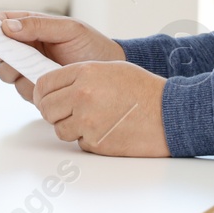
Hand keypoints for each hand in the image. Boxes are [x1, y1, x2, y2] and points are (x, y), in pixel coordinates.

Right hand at [0, 10, 123, 101]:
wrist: (110, 70)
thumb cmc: (91, 45)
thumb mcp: (68, 28)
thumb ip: (38, 25)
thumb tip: (7, 25)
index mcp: (31, 27)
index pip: (2, 23)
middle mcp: (26, 48)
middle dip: (2, 53)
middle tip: (12, 53)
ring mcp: (30, 69)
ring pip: (6, 73)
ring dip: (16, 72)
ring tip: (37, 68)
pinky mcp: (37, 89)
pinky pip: (22, 90)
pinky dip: (30, 87)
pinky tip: (46, 82)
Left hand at [32, 61, 168, 156]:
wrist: (170, 114)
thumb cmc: (144, 90)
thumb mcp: (110, 69)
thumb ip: (80, 74)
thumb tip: (56, 86)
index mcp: (84, 73)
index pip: (44, 84)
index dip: (43, 92)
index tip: (47, 96)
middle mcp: (82, 97)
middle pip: (46, 108)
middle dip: (53, 110)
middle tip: (65, 110)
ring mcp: (88, 122)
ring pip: (59, 128)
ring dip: (69, 126)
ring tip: (90, 119)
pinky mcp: (95, 143)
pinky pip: (78, 142)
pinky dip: (87, 138)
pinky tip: (105, 129)